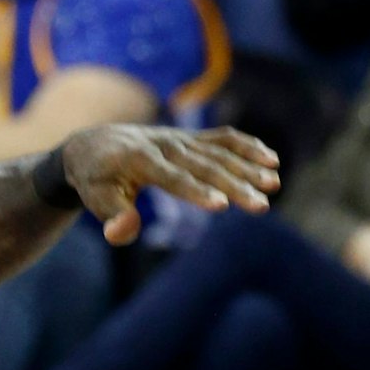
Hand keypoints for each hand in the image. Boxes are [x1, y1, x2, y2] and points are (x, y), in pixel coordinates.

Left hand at [60, 122, 278, 247]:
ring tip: (274, 182)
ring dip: (249, 166)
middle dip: (235, 185)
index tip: (221, 205)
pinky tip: (270, 159)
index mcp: (140, 160)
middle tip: (262, 204)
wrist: (95, 144)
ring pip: (220, 151)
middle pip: (206, 165)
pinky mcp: (192, 138)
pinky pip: (223, 139)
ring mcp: (181, 139)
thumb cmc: (96, 180)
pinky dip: (247, 146)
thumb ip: (112, 218)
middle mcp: (165, 145)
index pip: (174, 178)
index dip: (196, 192)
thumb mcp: (95, 200)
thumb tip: (125, 232)